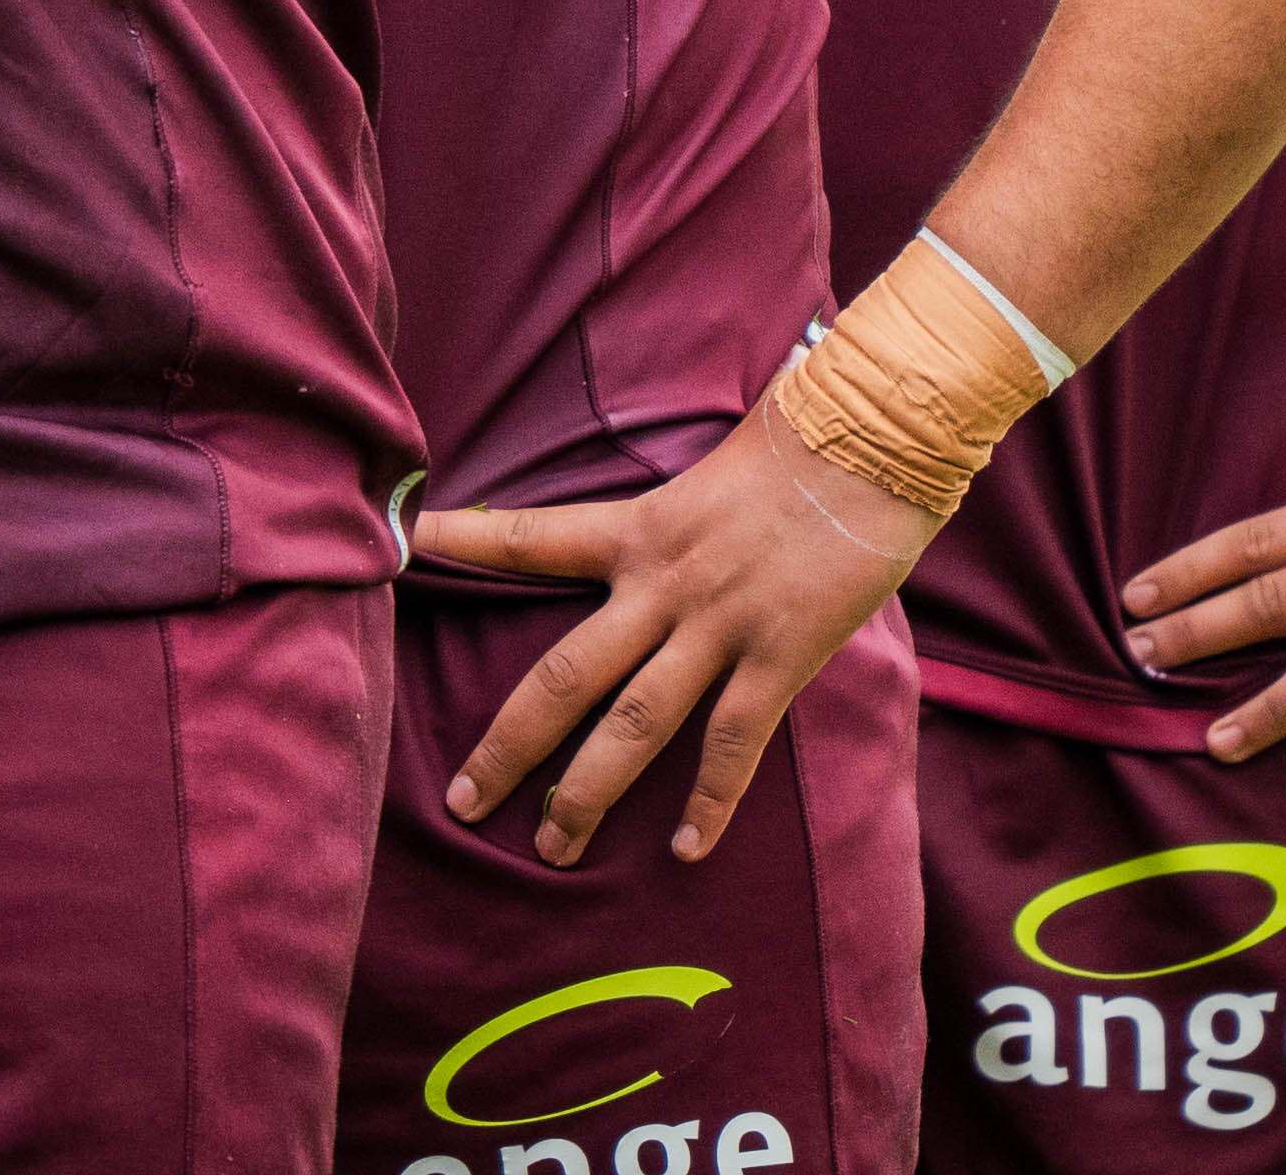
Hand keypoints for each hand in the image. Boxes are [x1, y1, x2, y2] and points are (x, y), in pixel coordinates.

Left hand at [408, 395, 935, 866]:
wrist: (879, 439)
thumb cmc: (808, 435)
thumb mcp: (720, 458)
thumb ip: (684, 502)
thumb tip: (674, 509)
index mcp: (642, 527)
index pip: (534, 538)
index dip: (467, 542)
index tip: (407, 548)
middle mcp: (664, 584)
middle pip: (564, 677)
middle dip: (509, 745)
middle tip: (464, 802)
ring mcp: (719, 626)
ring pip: (633, 727)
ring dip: (587, 794)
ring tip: (552, 847)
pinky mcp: (779, 656)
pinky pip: (732, 747)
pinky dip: (708, 804)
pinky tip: (685, 850)